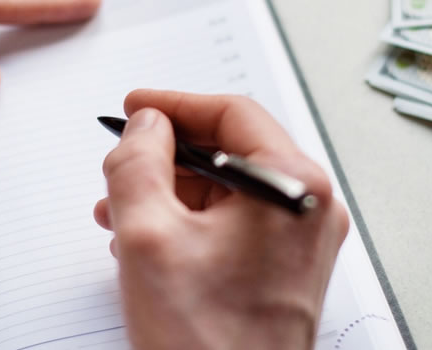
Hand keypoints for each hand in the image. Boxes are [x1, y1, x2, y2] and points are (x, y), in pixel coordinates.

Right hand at [95, 90, 349, 349]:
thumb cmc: (206, 342)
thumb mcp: (147, 235)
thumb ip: (138, 162)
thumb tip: (147, 126)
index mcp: (293, 186)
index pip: (233, 114)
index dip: (174, 104)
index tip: (137, 106)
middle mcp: (309, 208)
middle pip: (232, 149)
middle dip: (167, 155)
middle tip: (124, 160)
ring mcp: (302, 240)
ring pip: (230, 188)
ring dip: (172, 191)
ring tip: (121, 210)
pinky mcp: (287, 268)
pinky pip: (237, 222)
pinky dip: (191, 220)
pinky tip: (149, 238)